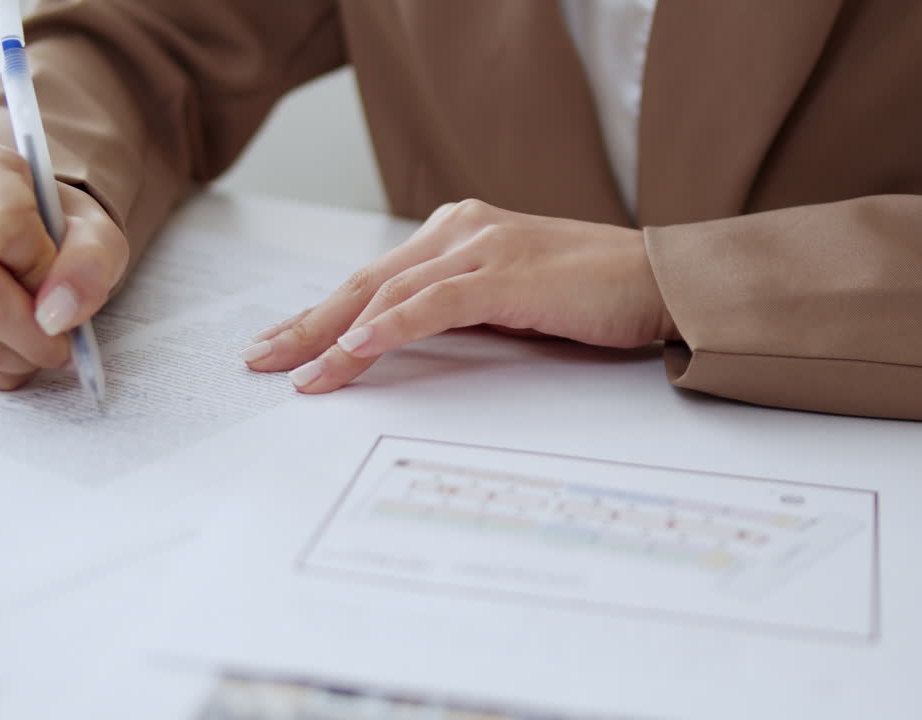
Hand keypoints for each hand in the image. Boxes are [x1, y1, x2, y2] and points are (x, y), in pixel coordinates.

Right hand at [0, 143, 128, 389]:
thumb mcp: (98, 233)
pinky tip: (28, 350)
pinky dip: (6, 367)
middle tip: (68, 344)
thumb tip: (57, 316)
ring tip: (53, 344)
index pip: (3, 228)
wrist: (37, 239)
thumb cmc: (66, 230)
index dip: (42, 268)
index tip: (64, 281)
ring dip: (23, 356)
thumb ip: (91, 262)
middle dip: (35, 333)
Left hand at [240, 199, 677, 392]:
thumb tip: (401, 343)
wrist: (659, 281)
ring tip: (297, 369)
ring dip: (336, 335)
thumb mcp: (507, 300)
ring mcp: (483, 248)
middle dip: (308, 323)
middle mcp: (461, 231)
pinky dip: (390, 327)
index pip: (374, 278)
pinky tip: (354, 349)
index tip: (285, 343)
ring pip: (389, 293)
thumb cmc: (590, 294)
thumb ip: (456, 310)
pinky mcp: (507, 275)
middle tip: (262, 357)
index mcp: (458, 235)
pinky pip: (434, 304)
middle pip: (365, 282)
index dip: (322, 312)